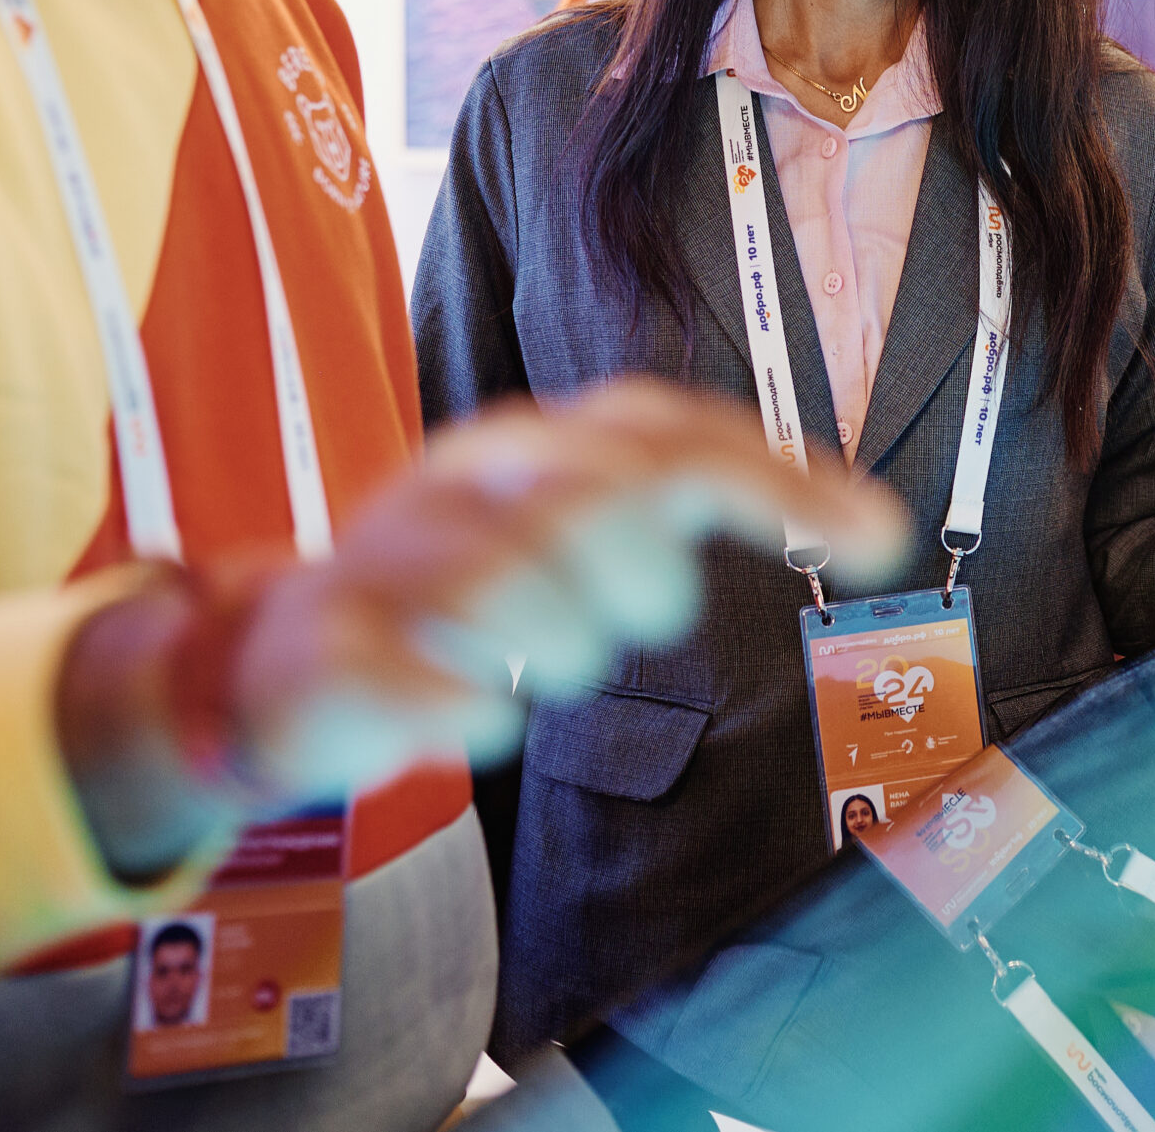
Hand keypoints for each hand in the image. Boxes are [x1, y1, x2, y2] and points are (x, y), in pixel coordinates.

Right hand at [60, 379, 906, 876]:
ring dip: (556, 653)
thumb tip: (877, 520)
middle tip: (616, 629)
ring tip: (535, 669)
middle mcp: (460, 476)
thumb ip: (694, 503)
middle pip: (600, 501)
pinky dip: (468, 711)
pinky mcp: (327, 646)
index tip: (876, 539)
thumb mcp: (579, 527)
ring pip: (511, 587)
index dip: (777, 476)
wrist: (278, 664)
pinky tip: (482, 723)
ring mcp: (386, 556)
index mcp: (531, 441)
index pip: (670, 431)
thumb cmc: (467, 596)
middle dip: (641, 587)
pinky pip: (420, 678)